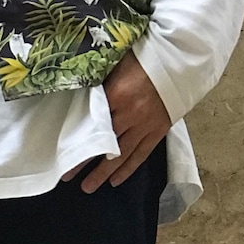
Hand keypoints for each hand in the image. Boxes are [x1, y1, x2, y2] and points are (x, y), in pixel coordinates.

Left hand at [61, 52, 170, 192]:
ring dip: (104, 172)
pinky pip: (141, 154)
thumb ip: (99, 83)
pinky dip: (128, 168)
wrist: (180, 60)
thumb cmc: (144, 57)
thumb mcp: (116, 64)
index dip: (76, 140)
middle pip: (103, 143)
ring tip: (89, 186)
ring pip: (122, 154)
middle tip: (68, 177)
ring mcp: (145, 125)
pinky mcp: (158, 130)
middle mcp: (130, 115)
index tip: (62, 153)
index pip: (91, 123)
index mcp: (117, 96)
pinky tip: (115, 180)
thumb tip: (77, 95)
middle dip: (85, 162)